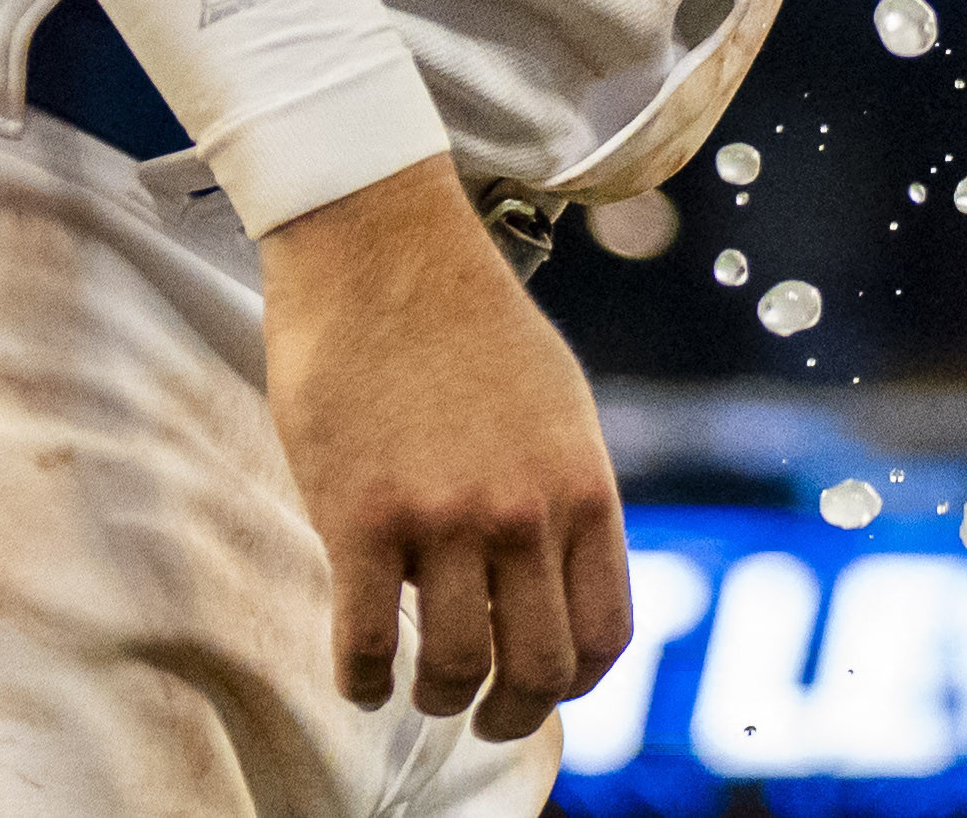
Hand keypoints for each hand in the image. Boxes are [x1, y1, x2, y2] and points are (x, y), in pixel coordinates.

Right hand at [262, 158, 630, 739]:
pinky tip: (360, 677)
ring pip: (454, 671)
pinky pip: (365, 645)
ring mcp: (444, 521)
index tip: (544, 687)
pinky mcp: (360, 520)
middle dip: (510, 713)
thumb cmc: (470, 323)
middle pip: (538, 671)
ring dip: (437, 700)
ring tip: (419, 690)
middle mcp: (526, 514)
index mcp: (584, 487)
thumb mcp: (559, 407)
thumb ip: (565, 493)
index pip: (607, 633)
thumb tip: (559, 577)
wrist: (385, 250)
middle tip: (483, 716)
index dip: (576, 682)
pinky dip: (362, 682)